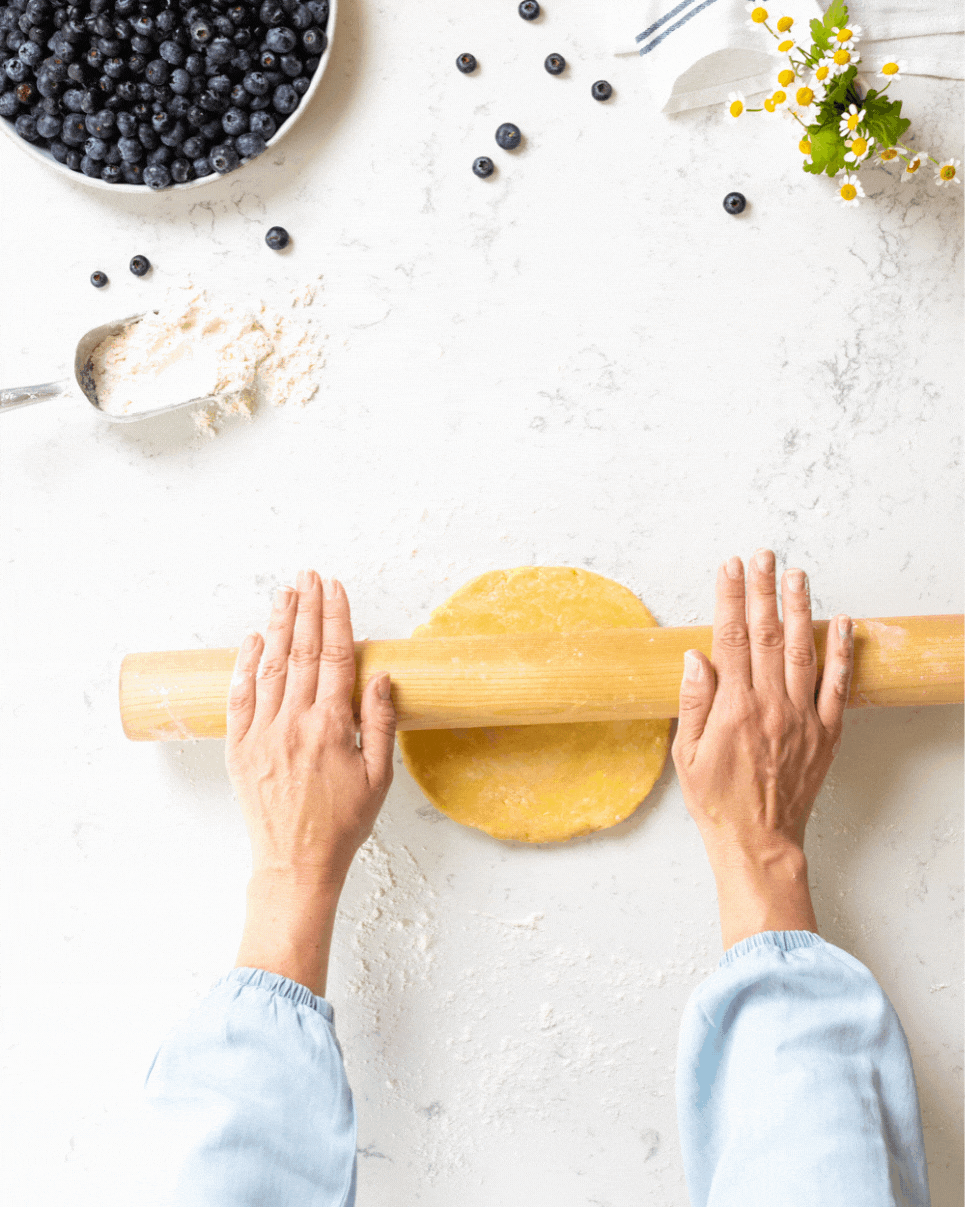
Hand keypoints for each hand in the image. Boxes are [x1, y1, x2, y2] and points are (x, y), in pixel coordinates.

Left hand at [226, 571, 396, 884]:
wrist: (296, 863)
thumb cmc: (343, 824)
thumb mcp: (379, 777)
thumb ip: (380, 723)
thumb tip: (380, 677)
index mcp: (331, 728)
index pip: (334, 657)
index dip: (336, 618)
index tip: (336, 588)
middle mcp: (294, 724)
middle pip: (301, 651)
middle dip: (307, 608)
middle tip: (310, 575)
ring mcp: (262, 734)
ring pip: (270, 666)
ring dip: (278, 625)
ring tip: (286, 592)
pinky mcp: (240, 748)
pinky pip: (240, 696)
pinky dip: (245, 664)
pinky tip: (253, 639)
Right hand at [671, 550, 853, 946]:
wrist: (758, 840)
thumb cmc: (717, 801)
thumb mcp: (687, 754)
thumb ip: (694, 702)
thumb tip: (696, 657)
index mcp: (733, 708)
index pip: (729, 638)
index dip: (729, 598)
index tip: (730, 568)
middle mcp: (770, 705)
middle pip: (766, 634)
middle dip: (763, 589)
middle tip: (762, 556)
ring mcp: (802, 717)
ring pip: (802, 650)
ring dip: (799, 608)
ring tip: (796, 575)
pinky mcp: (825, 732)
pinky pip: (837, 685)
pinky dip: (841, 652)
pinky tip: (842, 623)